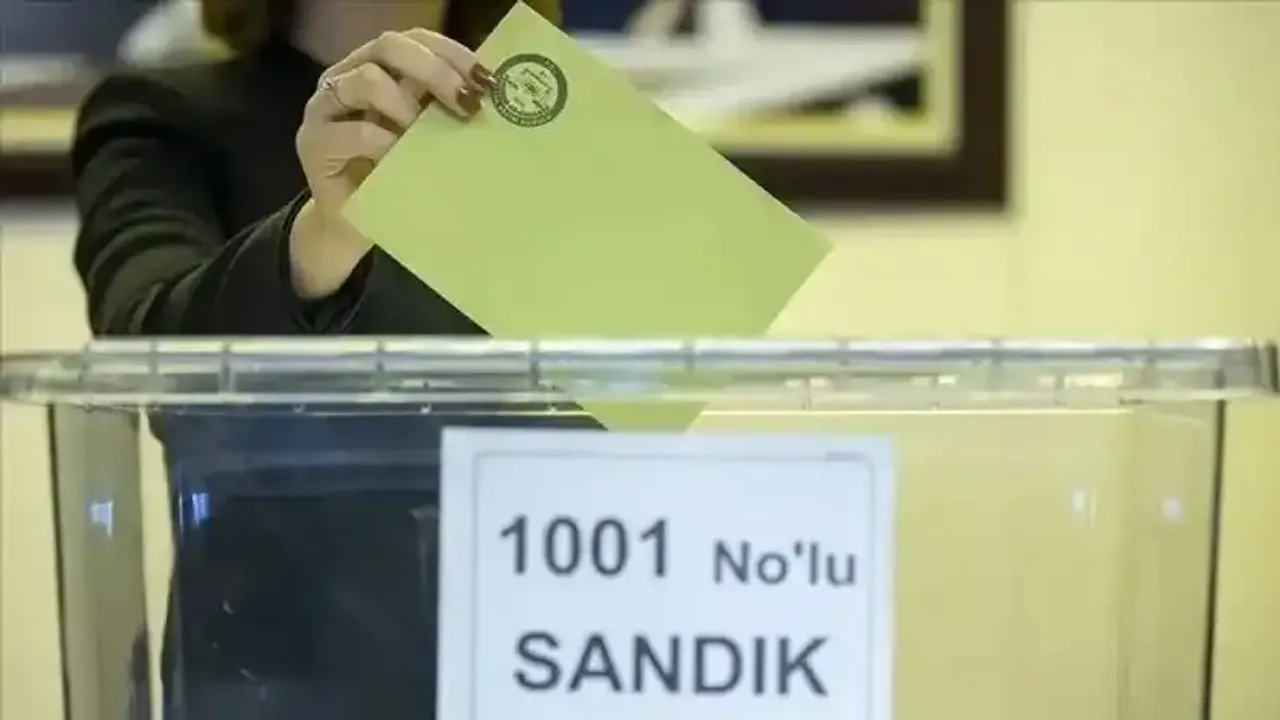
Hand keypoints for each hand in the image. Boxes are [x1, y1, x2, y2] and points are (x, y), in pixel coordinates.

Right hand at [289, 29, 493, 298]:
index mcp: (378, 67)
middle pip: (389, 46)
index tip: (487, 81)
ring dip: (406, 105)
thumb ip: (444, 110)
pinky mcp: (313, 143)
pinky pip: (354, 133)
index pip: (415, 39)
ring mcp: (324, 107)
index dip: (452, 53)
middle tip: (466, 103)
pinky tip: (403, 160)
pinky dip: (386, 144)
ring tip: (424, 135)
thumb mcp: (428, 138)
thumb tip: (493, 97)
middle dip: (435, 70)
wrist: (354, 226)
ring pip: (366, 80)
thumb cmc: (397, 177)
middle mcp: (347, 75)